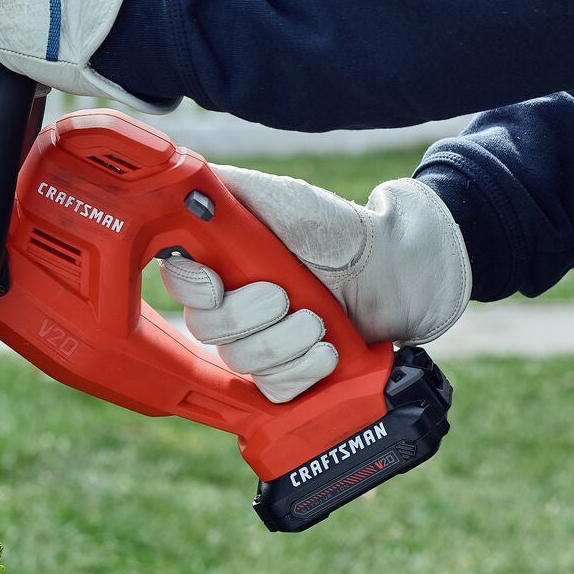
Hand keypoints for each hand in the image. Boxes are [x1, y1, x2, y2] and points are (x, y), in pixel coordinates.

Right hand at [158, 169, 471, 401]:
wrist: (398, 269)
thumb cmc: (337, 228)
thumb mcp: (278, 197)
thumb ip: (224, 190)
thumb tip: (175, 185)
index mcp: (220, 262)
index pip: (177, 285)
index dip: (192, 290)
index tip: (217, 284)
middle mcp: (230, 304)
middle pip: (204, 329)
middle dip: (249, 316)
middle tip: (285, 296)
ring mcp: (258, 342)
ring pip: (241, 361)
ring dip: (284, 343)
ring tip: (318, 321)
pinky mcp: (288, 372)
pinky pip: (273, 388)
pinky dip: (302, 372)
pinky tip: (327, 352)